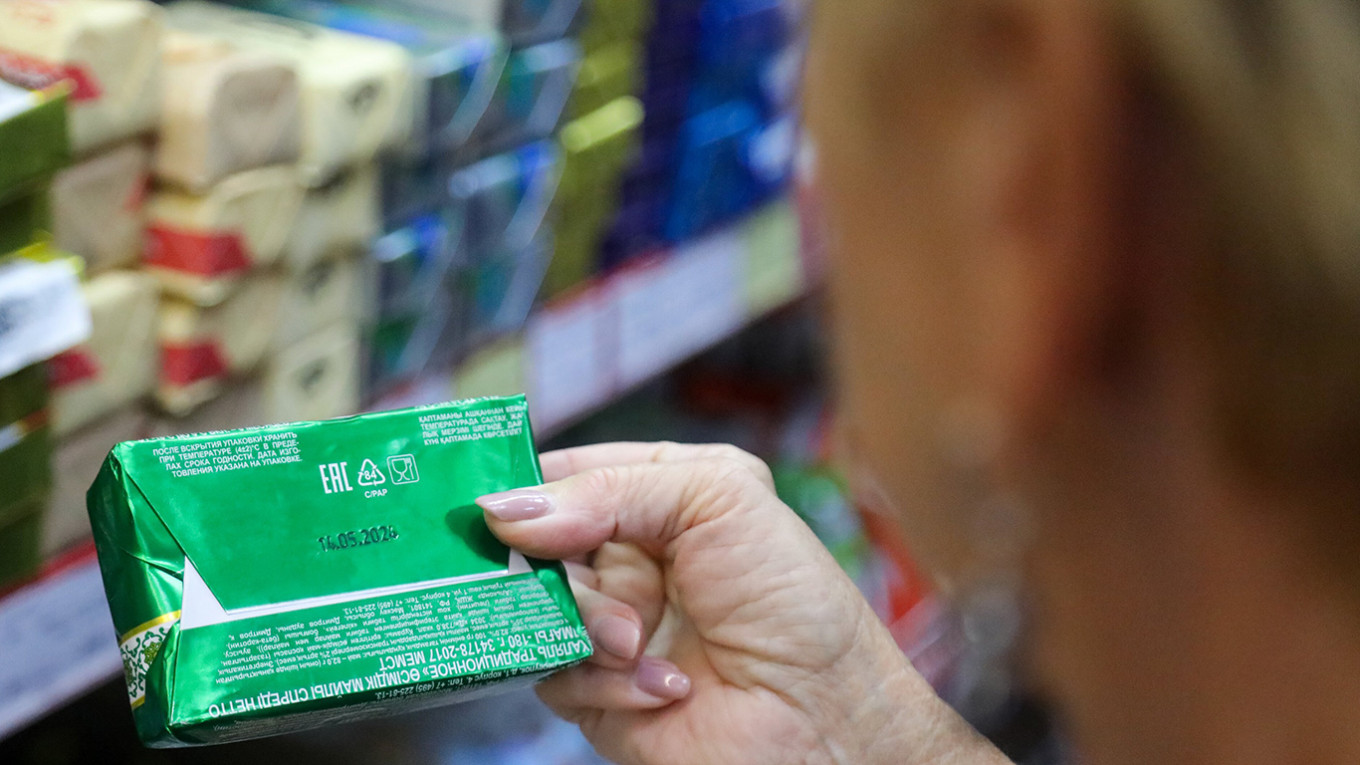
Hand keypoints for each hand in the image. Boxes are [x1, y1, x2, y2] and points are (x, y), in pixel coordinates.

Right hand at [478, 442, 1007, 764]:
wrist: (822, 721)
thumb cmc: (792, 600)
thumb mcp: (718, 500)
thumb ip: (611, 490)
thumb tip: (506, 508)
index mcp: (662, 494)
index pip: (570, 473)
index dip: (528, 482)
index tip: (488, 493)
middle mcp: (632, 556)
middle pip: (539, 542)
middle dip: (555, 560)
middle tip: (578, 575)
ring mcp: (612, 624)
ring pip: (538, 608)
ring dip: (589, 625)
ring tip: (639, 641)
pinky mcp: (599, 691)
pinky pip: (552, 674)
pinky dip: (600, 681)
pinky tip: (660, 686)